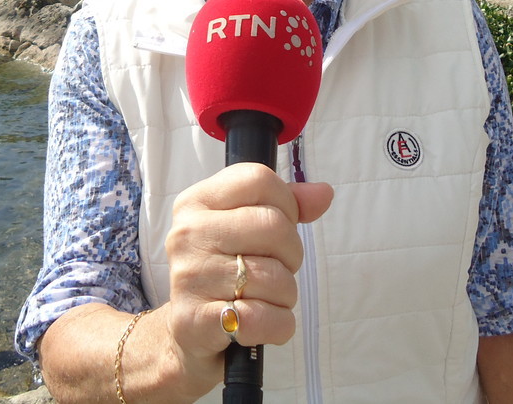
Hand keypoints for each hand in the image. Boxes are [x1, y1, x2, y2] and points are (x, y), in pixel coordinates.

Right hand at [162, 163, 333, 393]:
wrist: (189, 333)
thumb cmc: (225, 272)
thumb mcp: (246, 229)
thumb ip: (288, 206)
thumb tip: (324, 193)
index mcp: (197, 202)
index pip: (259, 179)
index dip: (286, 204)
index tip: (280, 227)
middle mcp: (188, 234)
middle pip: (273, 226)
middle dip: (291, 254)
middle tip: (276, 268)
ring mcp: (190, 277)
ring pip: (275, 277)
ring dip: (285, 295)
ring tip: (264, 297)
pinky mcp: (195, 321)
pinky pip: (263, 319)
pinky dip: (277, 326)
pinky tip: (262, 323)